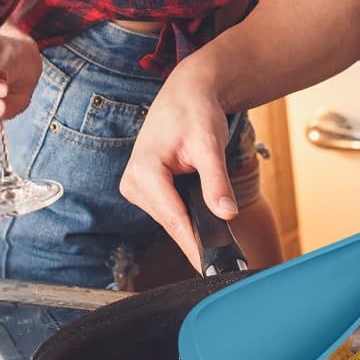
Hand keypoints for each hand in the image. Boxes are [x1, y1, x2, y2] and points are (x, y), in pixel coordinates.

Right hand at [119, 61, 234, 270]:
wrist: (187, 94)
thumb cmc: (196, 112)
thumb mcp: (210, 145)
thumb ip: (216, 181)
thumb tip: (226, 214)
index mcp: (145, 170)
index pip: (173, 218)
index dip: (193, 244)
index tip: (208, 266)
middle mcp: (133, 181)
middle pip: (171, 221)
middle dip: (196, 234)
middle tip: (225, 254)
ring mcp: (135, 186)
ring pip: (169, 218)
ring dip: (190, 223)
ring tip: (216, 234)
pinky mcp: (143, 187)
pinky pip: (167, 209)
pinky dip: (184, 213)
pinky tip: (199, 216)